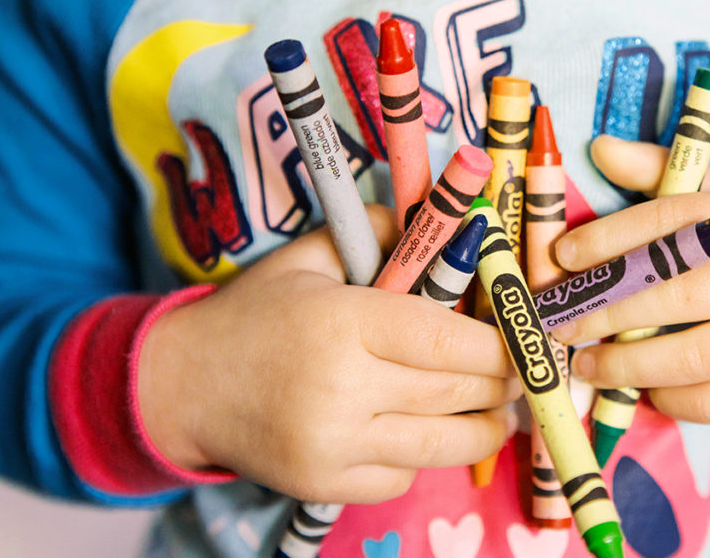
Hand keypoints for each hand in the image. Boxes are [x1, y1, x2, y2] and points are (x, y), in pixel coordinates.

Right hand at [138, 204, 520, 503]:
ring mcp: (334, 445)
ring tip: (499, 412)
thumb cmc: (256, 315)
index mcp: (343, 321)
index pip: (450, 338)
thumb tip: (447, 224)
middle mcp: (342, 388)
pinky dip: (426, 456)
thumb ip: (379, 232)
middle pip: (458, 392)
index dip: (502, 343)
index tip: (526, 340)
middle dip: (504, 383)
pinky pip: (405, 476)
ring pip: (445, 445)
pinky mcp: (326, 486)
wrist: (183, 385)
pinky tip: (424, 432)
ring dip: (485, 427)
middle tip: (523, 373)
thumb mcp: (310, 257)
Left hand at [551, 135, 709, 422]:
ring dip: (627, 366)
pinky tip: (641, 386)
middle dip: (607, 312)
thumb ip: (664, 173)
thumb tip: (600, 149)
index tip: (564, 257)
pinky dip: (670, 398)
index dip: (611, 240)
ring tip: (586, 364)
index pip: (674, 223)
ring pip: (694, 358)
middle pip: (678, 296)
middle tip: (562, 322)